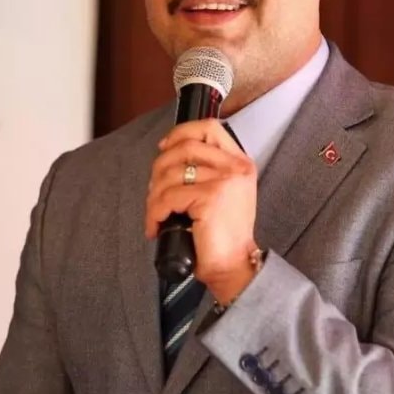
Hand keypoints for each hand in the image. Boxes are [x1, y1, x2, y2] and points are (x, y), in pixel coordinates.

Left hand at [145, 118, 258, 303]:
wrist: (233, 266)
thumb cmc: (222, 236)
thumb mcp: (222, 193)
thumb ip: (205, 170)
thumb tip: (168, 155)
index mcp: (239, 162)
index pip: (209, 128)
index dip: (180, 133)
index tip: (164, 148)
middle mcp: (236, 167)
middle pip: (184, 147)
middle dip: (159, 168)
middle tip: (154, 192)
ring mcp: (225, 180)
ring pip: (171, 174)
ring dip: (154, 196)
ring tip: (155, 214)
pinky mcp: (211, 197)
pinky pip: (169, 197)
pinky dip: (155, 212)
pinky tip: (155, 226)